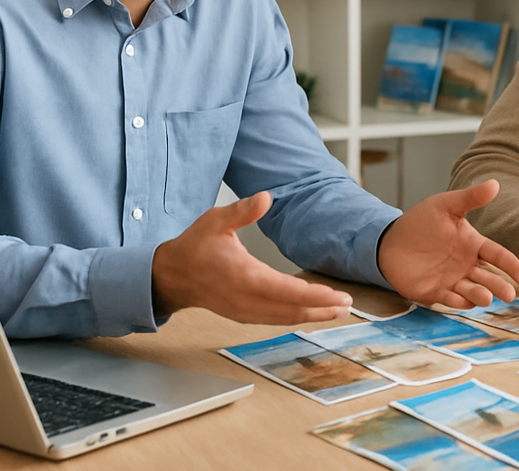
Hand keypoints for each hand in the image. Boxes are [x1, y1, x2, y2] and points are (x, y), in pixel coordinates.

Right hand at [152, 192, 352, 324]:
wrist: (171, 275)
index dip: (315, 295)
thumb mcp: (216, 220)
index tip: (337, 296)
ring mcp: (243, 311)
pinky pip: (273, 320)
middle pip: (290, 309)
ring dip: (312, 315)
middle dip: (322, 308)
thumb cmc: (195, 246)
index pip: (287, 290)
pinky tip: (310, 313)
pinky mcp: (242, 314)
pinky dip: (294, 317)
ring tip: (337, 310)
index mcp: (243, 277)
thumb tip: (265, 197)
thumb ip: (242, 210)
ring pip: (284, 318)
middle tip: (348, 304)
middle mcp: (245, 299)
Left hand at [377, 180, 518, 308]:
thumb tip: (495, 183)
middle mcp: (466, 265)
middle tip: (509, 294)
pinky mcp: (435, 292)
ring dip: (480, 295)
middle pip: (488, 277)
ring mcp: (452, 280)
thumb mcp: (445, 205)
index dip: (511, 265)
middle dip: (500, 286)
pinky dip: (456, 301)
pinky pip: (448, 299)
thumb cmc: (421, 221)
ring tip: (486, 297)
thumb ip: (470, 198)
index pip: (497, 255)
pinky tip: (461, 300)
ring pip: (472, 291)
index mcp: (472, 244)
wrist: (391, 239)